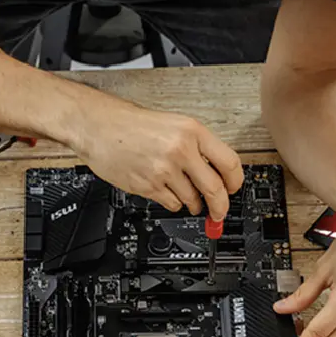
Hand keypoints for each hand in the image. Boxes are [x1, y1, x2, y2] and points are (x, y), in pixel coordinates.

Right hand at [72, 103, 243, 220]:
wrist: (100, 127)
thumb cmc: (133, 125)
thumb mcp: (174, 125)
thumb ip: (198, 147)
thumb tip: (218, 173)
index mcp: (192, 131)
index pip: (229, 163)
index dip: (235, 182)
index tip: (234, 189)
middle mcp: (180, 150)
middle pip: (215, 189)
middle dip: (220, 206)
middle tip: (219, 211)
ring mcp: (164, 170)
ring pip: (192, 200)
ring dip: (192, 203)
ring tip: (185, 194)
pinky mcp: (148, 186)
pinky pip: (172, 204)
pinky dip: (173, 202)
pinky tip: (165, 190)